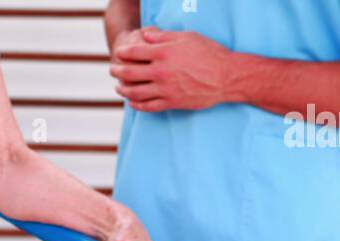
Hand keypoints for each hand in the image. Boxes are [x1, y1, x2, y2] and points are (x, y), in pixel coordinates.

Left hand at [110, 28, 234, 112]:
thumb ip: (163, 37)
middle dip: (117, 71)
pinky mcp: (170, 103)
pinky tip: (132, 102)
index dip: (123, 53)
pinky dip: (136, 104)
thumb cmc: (209, 53)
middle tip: (112, 70)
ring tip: (118, 87)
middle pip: (129, 73)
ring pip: (134, 92)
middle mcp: (160, 72)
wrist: (226, 77)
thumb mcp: (187, 37)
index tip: (118, 54)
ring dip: (123, 89)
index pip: (134, 53)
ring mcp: (164, 89)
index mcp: (163, 53)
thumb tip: (146, 35)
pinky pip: (147, 106)